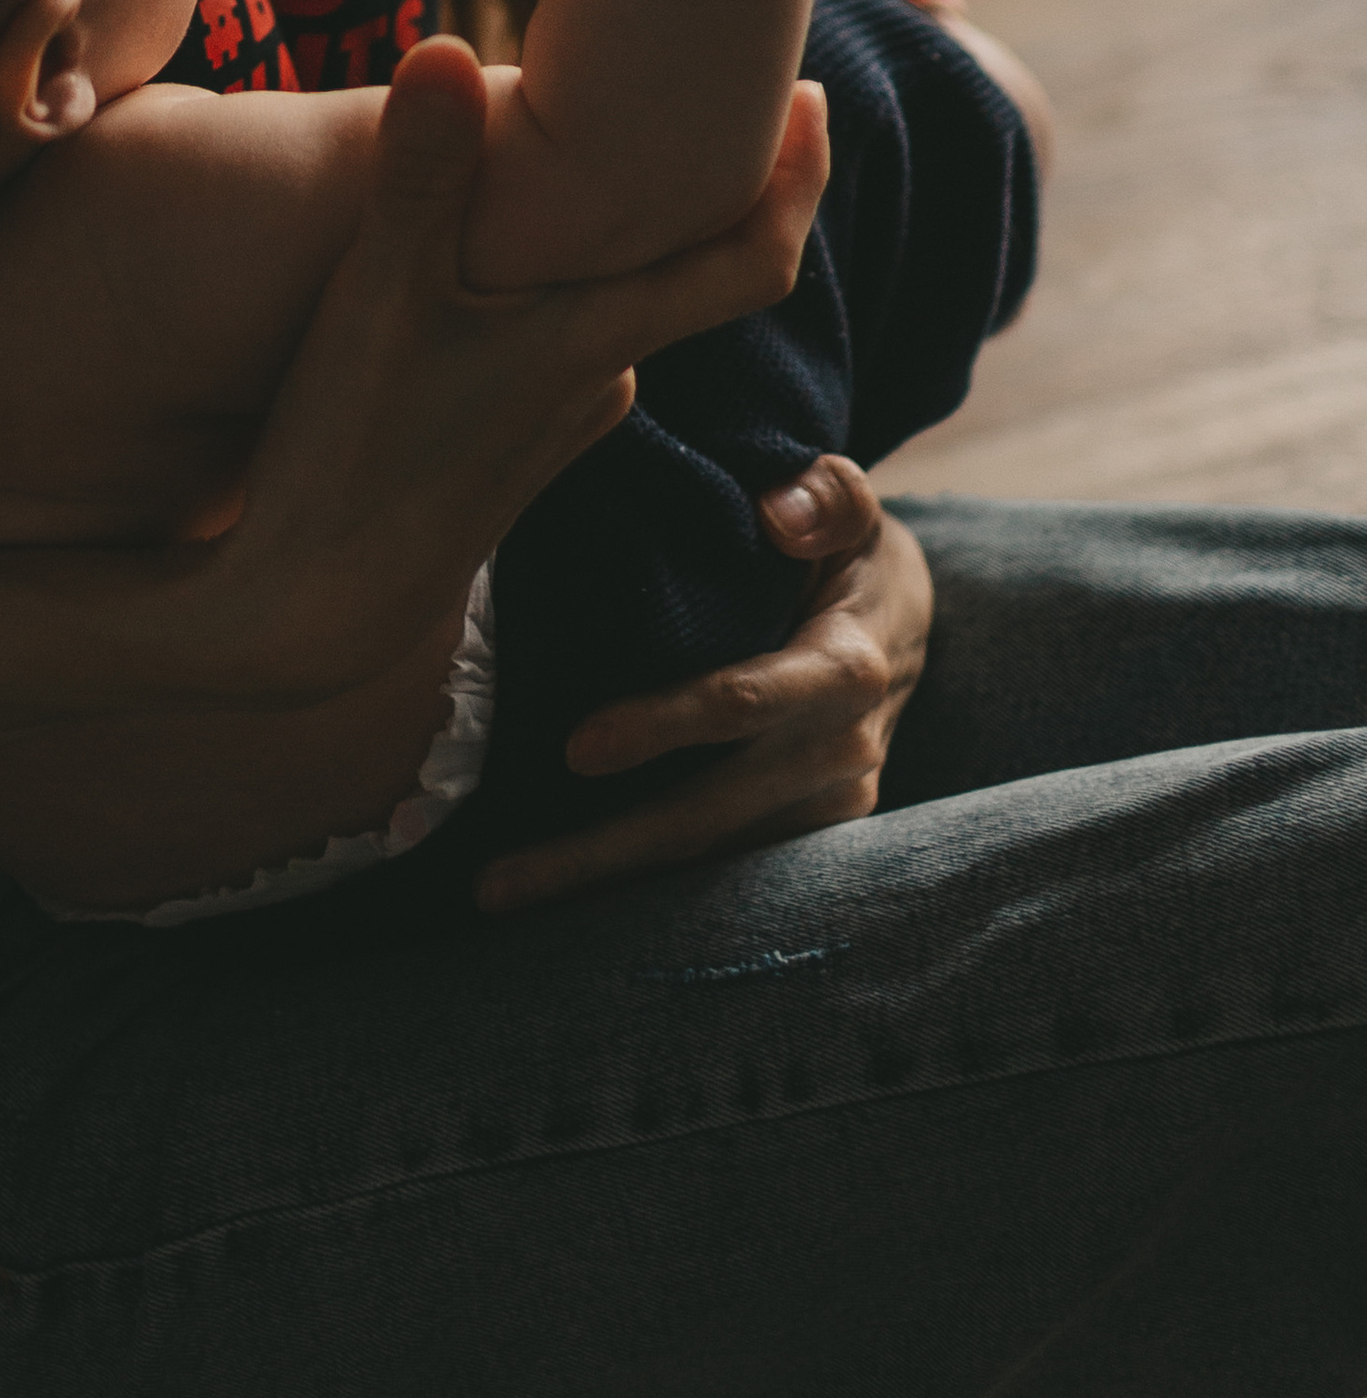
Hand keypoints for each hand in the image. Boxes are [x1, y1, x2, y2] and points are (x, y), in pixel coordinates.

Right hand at [206, 45, 831, 708]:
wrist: (312, 603)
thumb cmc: (349, 451)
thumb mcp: (375, 302)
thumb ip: (417, 175)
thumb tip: (444, 45)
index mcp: (596, 338)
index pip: (751, 260)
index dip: (799, 176)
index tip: (813, 96)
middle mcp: (603, 377)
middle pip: (682, 265)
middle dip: (688, 179)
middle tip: (687, 80)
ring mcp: (562, 415)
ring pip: (614, 300)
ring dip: (612, 234)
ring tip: (589, 147)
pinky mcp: (517, 439)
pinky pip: (564, 336)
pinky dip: (559, 283)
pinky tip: (505, 252)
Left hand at [473, 455, 931, 910]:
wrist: (903, 626)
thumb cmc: (850, 556)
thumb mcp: (853, 513)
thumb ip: (827, 497)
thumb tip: (777, 512)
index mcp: (845, 669)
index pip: (746, 702)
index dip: (664, 726)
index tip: (575, 748)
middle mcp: (840, 754)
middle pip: (709, 815)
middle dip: (602, 851)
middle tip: (494, 879)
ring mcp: (825, 807)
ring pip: (707, 860)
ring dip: (606, 883)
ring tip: (499, 895)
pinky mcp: (806, 835)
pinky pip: (720, 869)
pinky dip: (643, 888)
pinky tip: (559, 900)